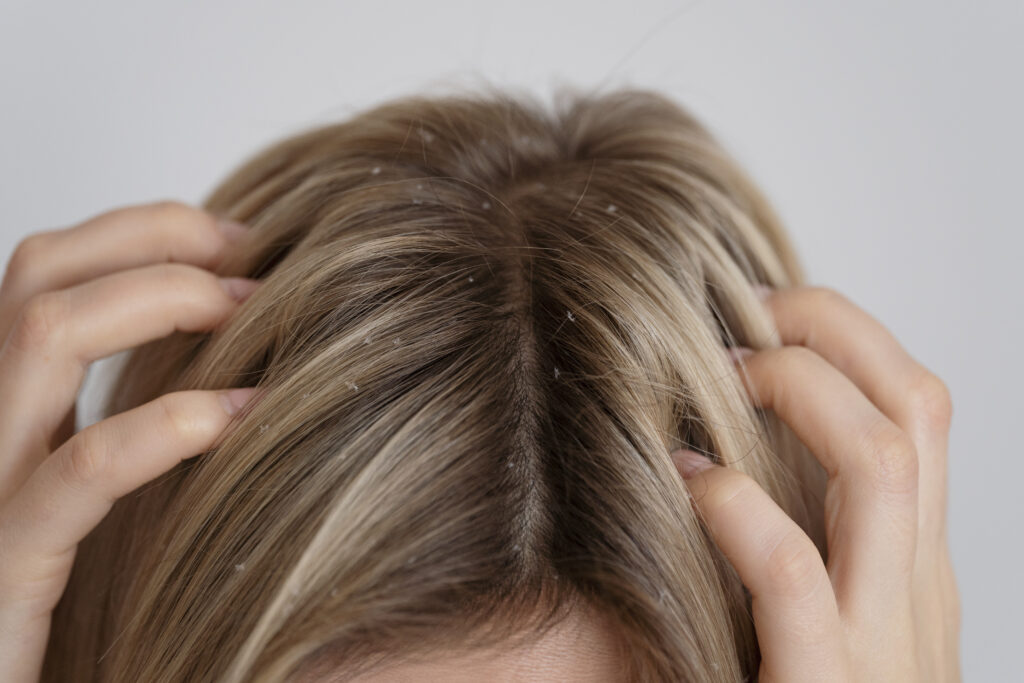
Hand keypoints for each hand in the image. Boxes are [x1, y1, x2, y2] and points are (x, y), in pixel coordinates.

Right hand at [0, 201, 261, 681]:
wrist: (13, 681)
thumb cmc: (68, 594)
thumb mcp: (94, 484)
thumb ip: (131, 414)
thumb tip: (235, 349)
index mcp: (8, 404)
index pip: (50, 270)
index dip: (145, 231)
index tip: (239, 241)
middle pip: (40, 274)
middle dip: (156, 241)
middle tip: (254, 263)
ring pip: (44, 334)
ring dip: (163, 299)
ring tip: (251, 312)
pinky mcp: (8, 557)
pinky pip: (86, 466)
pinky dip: (170, 425)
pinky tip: (242, 416)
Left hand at [672, 286, 960, 681]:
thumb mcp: (819, 612)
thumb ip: (801, 534)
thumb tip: (724, 439)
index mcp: (911, 564)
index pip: (917, 407)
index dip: (846, 334)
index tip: (758, 311)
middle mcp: (916, 587)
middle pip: (917, 405)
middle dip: (827, 330)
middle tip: (734, 318)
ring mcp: (885, 642)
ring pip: (880, 464)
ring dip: (794, 393)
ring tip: (717, 376)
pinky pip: (798, 576)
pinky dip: (738, 508)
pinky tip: (686, 482)